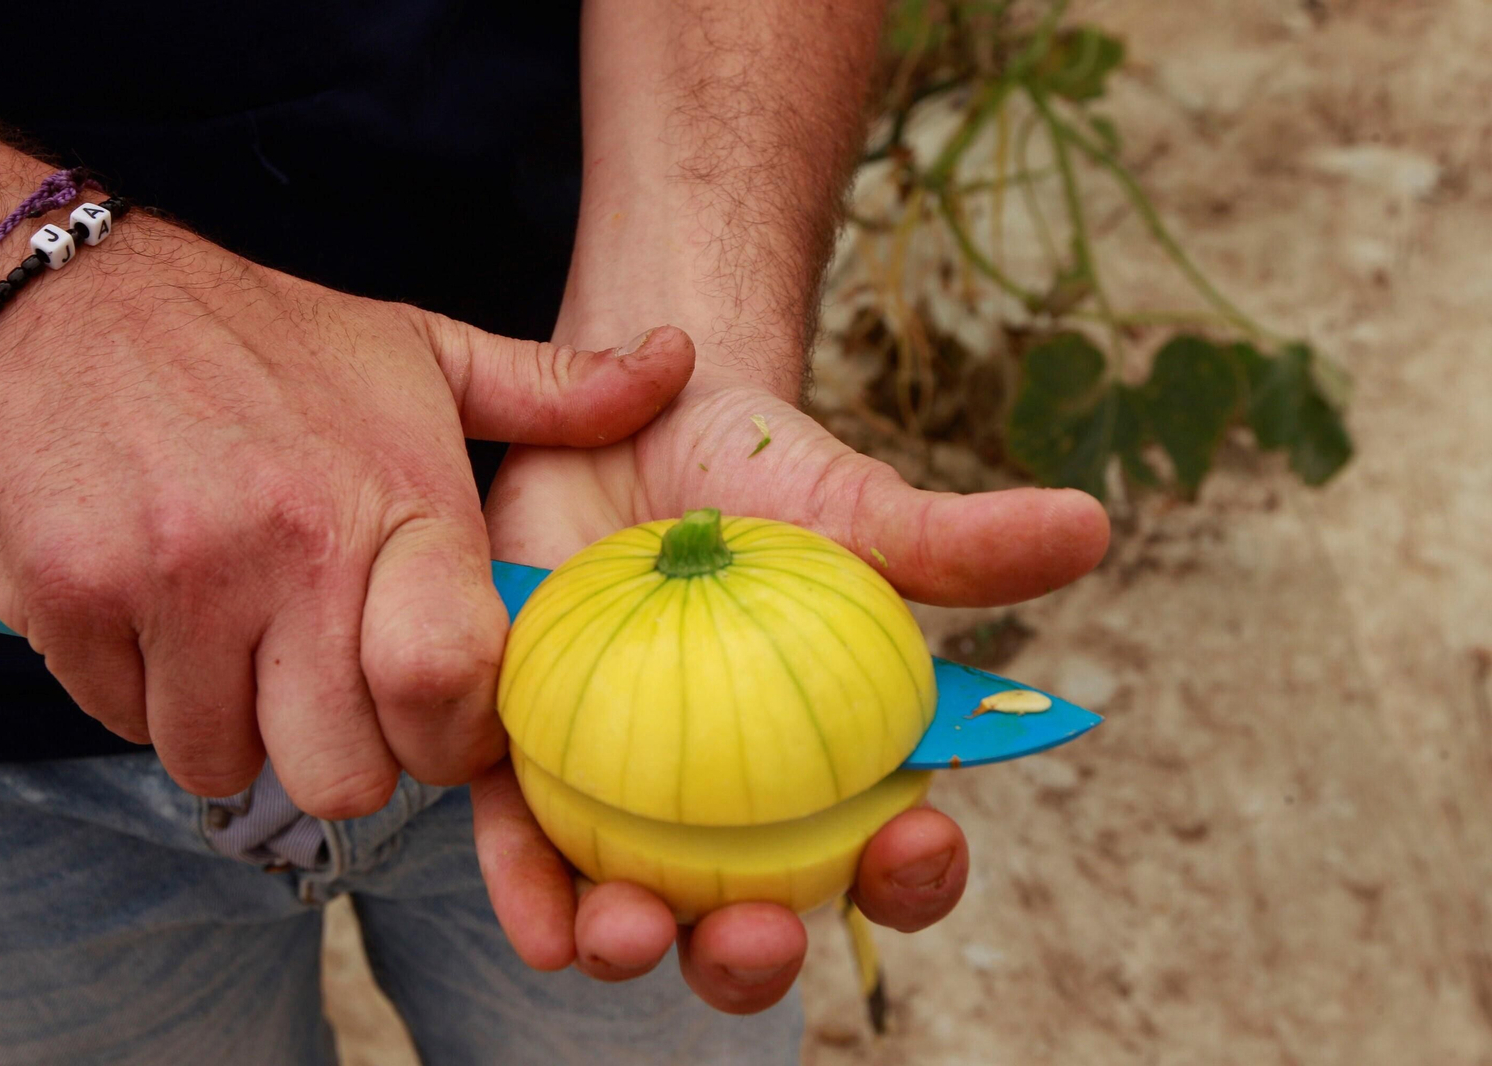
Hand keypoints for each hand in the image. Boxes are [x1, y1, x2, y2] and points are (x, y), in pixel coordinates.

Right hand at [0, 219, 693, 817]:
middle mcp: (289, 549)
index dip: (450, 739)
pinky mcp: (70, 600)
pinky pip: (126, 723)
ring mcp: (173, 580)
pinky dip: (146, 697)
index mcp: (395, 500)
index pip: (447, 689)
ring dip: (236, 728)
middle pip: (342, 775)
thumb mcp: (421, 349)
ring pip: (224, 764)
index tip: (434, 715)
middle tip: (329, 687)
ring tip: (240, 638)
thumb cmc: (264, 336)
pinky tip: (161, 616)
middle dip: (343, 755)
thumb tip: (679, 366)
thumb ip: (556, 388)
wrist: (68, 292)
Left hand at [477, 362, 1109, 1011]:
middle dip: (757, 962)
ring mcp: (622, 797)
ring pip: (637, 909)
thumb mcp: (853, 507)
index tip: (917, 842)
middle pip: (754, 919)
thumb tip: (1089, 523)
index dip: (913, 877)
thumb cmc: (761, 477)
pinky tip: (542, 923)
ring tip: (630, 936)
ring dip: (637, 948)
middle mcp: (726, 809)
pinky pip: (523, 844)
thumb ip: (953, 542)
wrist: (628, 420)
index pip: (885, 856)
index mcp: (826, 770)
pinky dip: (530, 892)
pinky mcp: (527, 765)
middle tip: (759, 937)